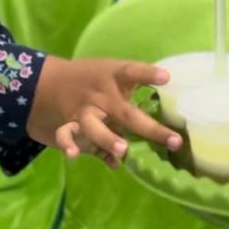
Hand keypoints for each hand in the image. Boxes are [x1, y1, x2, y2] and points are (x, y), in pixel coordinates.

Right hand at [29, 56, 181, 167]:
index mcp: (116, 78)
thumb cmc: (98, 79)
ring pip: (94, 127)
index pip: (133, 72)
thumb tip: (167, 86)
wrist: (54, 82)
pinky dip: (69, 146)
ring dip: (109, 138)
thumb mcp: (117, 73)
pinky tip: (74, 155)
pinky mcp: (71, 125)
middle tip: (173, 141)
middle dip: (150, 129)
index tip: (166, 78)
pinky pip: (67, 136)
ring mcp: (85, 111)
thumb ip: (140, 82)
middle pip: (125, 112)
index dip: (149, 74)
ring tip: (123, 150)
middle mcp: (102, 96)